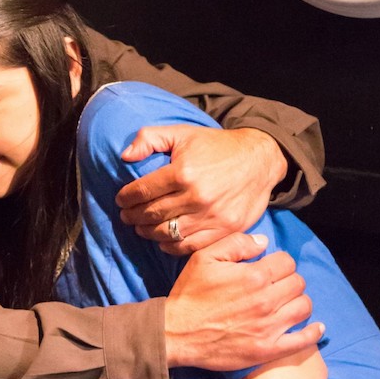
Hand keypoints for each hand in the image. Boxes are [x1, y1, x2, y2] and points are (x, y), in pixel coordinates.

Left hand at [117, 125, 286, 253]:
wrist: (259, 159)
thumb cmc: (216, 146)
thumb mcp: (181, 132)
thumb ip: (150, 138)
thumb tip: (125, 156)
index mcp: (183, 172)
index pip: (142, 191)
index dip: (126, 197)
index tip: (120, 199)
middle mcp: (197, 197)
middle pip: (152, 214)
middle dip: (133, 216)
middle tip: (126, 216)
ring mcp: (212, 216)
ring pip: (168, 233)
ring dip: (148, 232)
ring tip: (141, 227)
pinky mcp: (226, 229)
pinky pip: (191, 246)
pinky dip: (172, 246)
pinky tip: (162, 240)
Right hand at [164, 232, 322, 369]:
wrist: (178, 332)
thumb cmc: (190, 293)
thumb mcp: (204, 257)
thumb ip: (236, 243)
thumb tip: (263, 241)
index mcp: (253, 276)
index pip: (286, 261)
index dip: (278, 261)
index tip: (269, 266)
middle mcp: (266, 301)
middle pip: (298, 283)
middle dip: (289, 279)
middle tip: (275, 283)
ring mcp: (270, 327)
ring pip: (303, 307)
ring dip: (298, 301)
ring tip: (285, 301)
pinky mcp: (269, 349)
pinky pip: (303, 340)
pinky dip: (313, 332)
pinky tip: (315, 326)